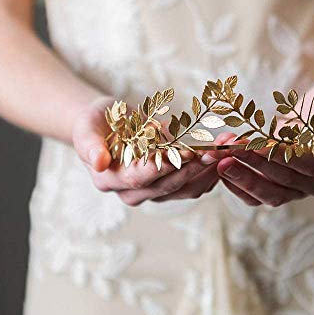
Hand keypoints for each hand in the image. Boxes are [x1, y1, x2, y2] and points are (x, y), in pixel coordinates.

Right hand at [72, 95, 221, 205]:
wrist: (107, 125)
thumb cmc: (95, 122)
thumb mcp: (86, 127)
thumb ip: (89, 144)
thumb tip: (98, 162)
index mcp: (110, 180)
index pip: (138, 178)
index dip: (162, 167)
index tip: (183, 154)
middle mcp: (133, 192)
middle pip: (168, 185)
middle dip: (193, 168)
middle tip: (215, 151)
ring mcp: (153, 191)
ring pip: (186, 188)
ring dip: (208, 170)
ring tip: (227, 149)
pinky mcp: (171, 184)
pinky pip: (195, 184)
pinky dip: (211, 169)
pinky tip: (225, 153)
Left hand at [210, 81, 313, 206]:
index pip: (304, 164)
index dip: (275, 155)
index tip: (250, 144)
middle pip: (281, 181)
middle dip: (250, 164)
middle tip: (225, 151)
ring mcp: (298, 190)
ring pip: (267, 193)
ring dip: (239, 177)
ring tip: (217, 159)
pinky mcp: (280, 189)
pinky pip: (257, 195)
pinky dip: (237, 184)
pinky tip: (219, 169)